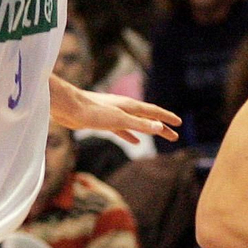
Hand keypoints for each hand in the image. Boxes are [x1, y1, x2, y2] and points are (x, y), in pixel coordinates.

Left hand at [52, 86, 179, 143]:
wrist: (68, 108)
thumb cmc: (92, 112)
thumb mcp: (119, 120)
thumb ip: (139, 124)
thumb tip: (160, 128)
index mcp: (130, 106)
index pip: (153, 112)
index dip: (167, 118)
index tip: (179, 123)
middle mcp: (124, 108)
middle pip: (148, 118)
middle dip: (161, 127)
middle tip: (175, 136)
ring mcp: (115, 114)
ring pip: (137, 124)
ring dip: (148, 130)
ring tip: (160, 136)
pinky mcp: (104, 121)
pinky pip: (123, 129)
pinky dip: (131, 135)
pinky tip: (135, 141)